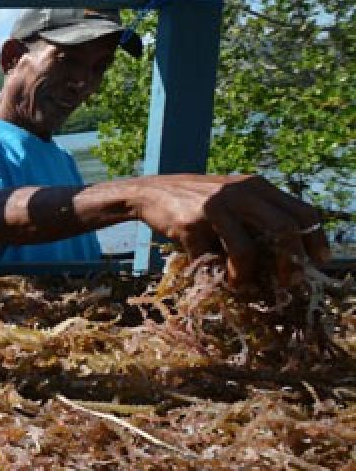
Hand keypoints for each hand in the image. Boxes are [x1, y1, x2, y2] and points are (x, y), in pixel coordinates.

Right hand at [130, 174, 327, 286]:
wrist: (150, 192)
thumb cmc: (196, 203)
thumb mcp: (232, 201)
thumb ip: (256, 218)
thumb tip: (284, 258)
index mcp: (257, 185)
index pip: (303, 210)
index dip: (317, 238)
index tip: (320, 261)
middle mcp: (242, 191)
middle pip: (286, 227)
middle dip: (293, 261)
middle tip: (290, 282)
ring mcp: (217, 205)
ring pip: (252, 246)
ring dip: (252, 274)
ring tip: (245, 285)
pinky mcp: (193, 222)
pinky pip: (217, 256)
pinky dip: (225, 273)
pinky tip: (222, 278)